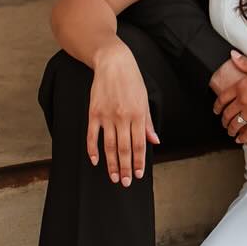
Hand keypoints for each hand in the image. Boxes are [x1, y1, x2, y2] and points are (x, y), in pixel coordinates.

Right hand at [87, 41, 158, 185]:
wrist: (113, 62)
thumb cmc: (132, 80)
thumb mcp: (145, 99)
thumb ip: (148, 122)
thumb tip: (154, 141)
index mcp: (138, 115)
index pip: (140, 145)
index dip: (139, 162)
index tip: (138, 175)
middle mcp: (123, 117)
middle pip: (124, 149)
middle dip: (126, 168)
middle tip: (126, 182)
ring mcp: (107, 116)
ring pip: (109, 146)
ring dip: (112, 164)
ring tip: (114, 177)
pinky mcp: (93, 112)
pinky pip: (92, 135)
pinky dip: (93, 150)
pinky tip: (95, 161)